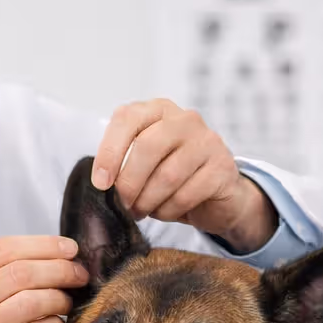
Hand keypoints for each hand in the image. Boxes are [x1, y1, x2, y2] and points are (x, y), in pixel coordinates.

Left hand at [92, 98, 276, 253]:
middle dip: (129, 182)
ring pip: (167, 175)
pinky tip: (164, 212)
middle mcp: (185, 119)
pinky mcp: (222, 168)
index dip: (109, 151)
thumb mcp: (145, 162)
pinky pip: (186, 194)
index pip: (127, 118)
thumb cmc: (174, 176)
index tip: (100, 183)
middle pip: (147, 146)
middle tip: (122, 205)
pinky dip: (168, 210)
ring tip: (141, 211)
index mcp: (158, 110)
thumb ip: (123, 162)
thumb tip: (101, 183)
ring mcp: (207, 141)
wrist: (218, 196)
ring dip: (148, 201)